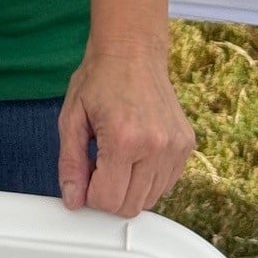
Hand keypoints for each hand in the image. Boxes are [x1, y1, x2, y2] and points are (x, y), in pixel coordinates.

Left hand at [57, 46, 194, 217]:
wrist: (132, 51)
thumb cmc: (99, 79)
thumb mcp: (71, 117)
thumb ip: (70, 163)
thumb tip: (73, 201)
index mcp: (124, 139)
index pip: (108, 200)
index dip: (89, 194)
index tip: (85, 174)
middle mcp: (156, 147)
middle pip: (130, 206)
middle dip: (109, 194)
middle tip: (98, 164)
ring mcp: (176, 148)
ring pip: (150, 199)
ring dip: (129, 188)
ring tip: (116, 155)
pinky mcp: (187, 146)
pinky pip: (166, 184)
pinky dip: (147, 179)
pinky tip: (135, 153)